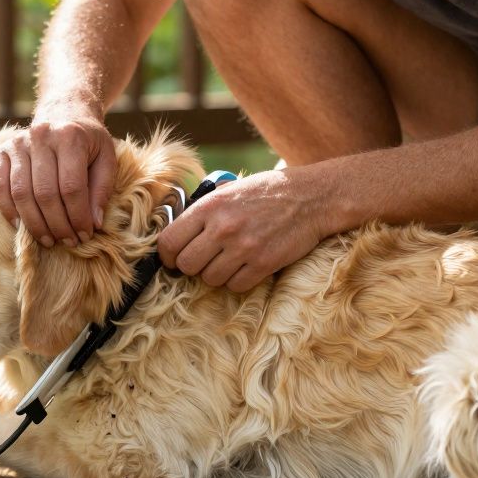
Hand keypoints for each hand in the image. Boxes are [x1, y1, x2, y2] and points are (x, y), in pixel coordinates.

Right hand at [0, 106, 116, 247]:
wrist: (64, 111)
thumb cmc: (88, 141)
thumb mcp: (106, 158)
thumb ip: (102, 189)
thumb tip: (94, 223)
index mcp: (70, 136)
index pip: (72, 187)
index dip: (78, 216)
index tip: (85, 234)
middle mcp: (41, 136)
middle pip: (45, 193)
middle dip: (58, 224)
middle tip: (67, 241)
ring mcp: (17, 143)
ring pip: (21, 193)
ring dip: (34, 223)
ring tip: (48, 239)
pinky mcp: (2, 152)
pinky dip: (7, 210)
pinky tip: (21, 226)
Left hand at [157, 169, 329, 291]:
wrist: (311, 197)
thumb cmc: (267, 192)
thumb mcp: (228, 190)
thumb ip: (202, 210)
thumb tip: (176, 233)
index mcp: (209, 207)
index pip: (169, 242)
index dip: (167, 255)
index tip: (173, 258)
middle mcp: (223, 228)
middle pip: (187, 265)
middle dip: (191, 267)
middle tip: (203, 260)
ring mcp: (244, 247)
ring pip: (210, 279)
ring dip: (216, 274)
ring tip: (229, 260)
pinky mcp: (264, 263)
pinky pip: (235, 286)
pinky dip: (237, 281)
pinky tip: (245, 266)